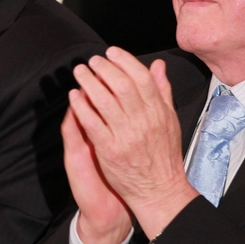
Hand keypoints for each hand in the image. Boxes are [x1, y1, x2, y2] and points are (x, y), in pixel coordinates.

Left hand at [69, 48, 198, 240]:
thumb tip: (158, 66)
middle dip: (104, 68)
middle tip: (92, 61)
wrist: (159, 191)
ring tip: (80, 72)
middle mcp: (143, 122)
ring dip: (89, 83)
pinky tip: (74, 97)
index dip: (125, 61)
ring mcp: (125, 136)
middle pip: (121, 85)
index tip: (112, 52)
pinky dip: (82, 107)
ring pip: (104, 101)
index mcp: (158, 112)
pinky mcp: (109, 150)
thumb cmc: (164, 156)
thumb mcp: (169, 120)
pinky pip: (92, 123)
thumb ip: (162, 91)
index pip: (141, 78)